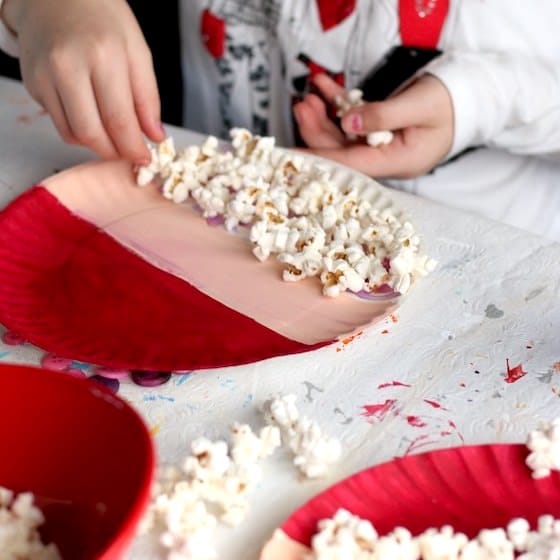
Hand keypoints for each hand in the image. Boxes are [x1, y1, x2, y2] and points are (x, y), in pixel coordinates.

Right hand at [2, 0, 163, 162]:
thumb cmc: (103, 22)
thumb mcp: (138, 52)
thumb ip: (148, 98)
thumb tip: (155, 136)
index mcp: (104, 56)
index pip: (119, 120)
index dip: (133, 148)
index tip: (144, 159)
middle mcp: (69, 66)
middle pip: (93, 133)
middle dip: (115, 153)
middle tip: (128, 153)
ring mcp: (45, 76)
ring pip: (73, 135)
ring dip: (97, 146)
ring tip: (113, 138)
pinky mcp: (33, 84)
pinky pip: (59, 124)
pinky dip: (79, 132)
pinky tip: (92, 119)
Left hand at [293, 73, 453, 178]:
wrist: (471, 97)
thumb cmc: (452, 103)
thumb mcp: (420, 106)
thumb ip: (383, 115)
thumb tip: (348, 123)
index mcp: (396, 162)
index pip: (348, 167)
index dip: (318, 161)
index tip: (291, 159)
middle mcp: (384, 159)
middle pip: (340, 151)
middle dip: (317, 129)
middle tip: (302, 105)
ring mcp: (380, 146)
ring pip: (342, 136)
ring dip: (324, 115)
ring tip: (310, 93)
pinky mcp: (378, 131)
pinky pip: (352, 121)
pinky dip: (338, 104)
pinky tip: (325, 88)